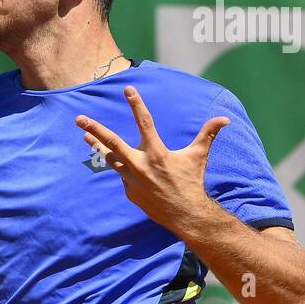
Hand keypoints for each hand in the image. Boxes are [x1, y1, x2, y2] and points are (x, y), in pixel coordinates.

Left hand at [74, 85, 229, 236]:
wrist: (185, 214)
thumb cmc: (192, 182)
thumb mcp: (199, 156)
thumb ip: (208, 134)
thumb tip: (225, 119)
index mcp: (156, 152)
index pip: (144, 123)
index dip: (136, 104)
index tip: (127, 89)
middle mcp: (140, 164)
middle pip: (112, 142)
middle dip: (94, 129)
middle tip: (79, 119)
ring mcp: (131, 179)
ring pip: (110, 158)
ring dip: (97, 146)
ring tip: (85, 137)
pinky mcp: (129, 190)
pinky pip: (125, 175)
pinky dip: (125, 169)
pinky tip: (131, 168)